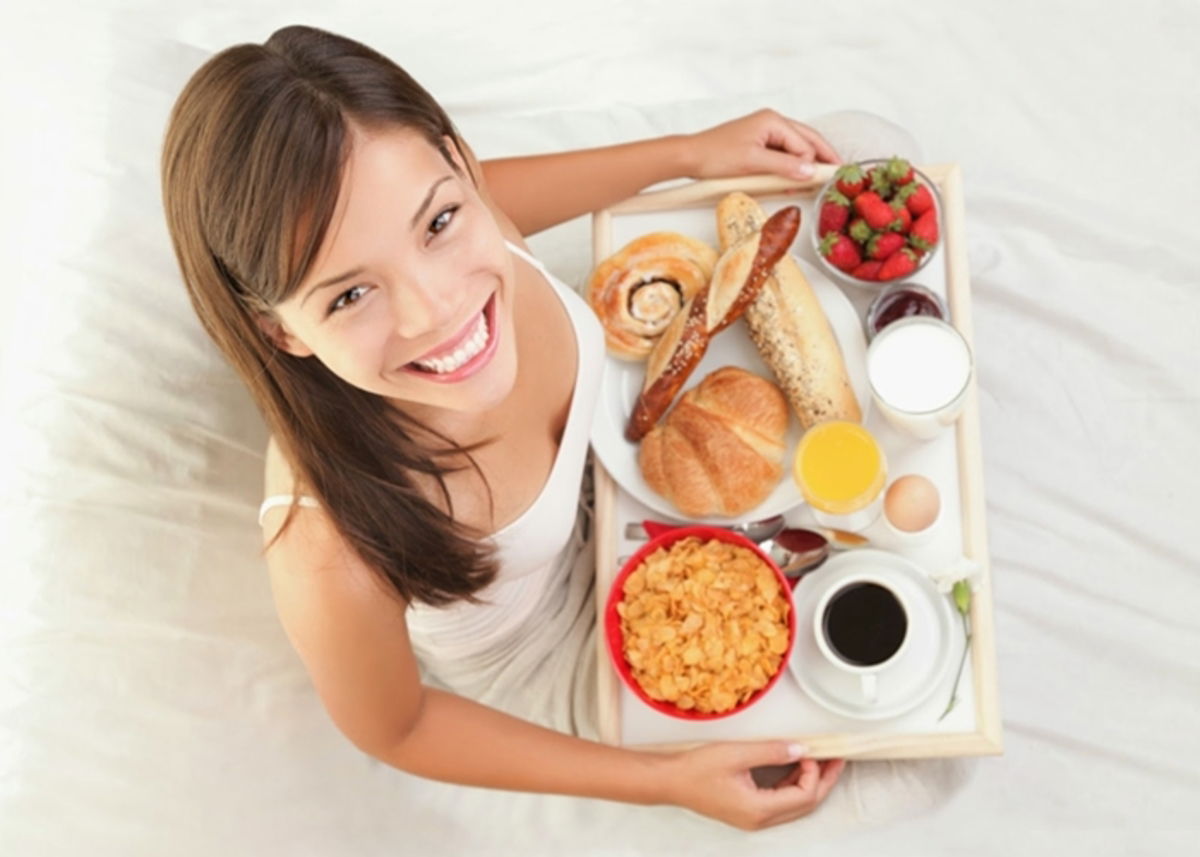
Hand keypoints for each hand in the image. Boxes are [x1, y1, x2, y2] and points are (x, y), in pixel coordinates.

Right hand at [662, 740, 845, 829]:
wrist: (670, 781)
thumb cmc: (697, 769)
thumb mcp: (737, 754)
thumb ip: (771, 752)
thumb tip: (800, 749)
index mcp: (759, 809)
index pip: (803, 796)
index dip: (814, 773)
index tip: (813, 750)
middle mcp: (759, 819)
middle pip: (804, 805)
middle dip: (822, 781)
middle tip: (834, 759)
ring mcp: (753, 818)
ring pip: (794, 805)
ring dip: (807, 783)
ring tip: (816, 760)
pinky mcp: (748, 811)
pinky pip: (780, 802)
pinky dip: (791, 785)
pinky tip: (793, 767)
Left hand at [682, 109, 840, 181]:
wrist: (690, 157)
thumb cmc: (715, 155)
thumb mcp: (753, 162)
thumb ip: (784, 166)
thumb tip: (811, 171)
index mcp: (773, 121)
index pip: (805, 143)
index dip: (816, 162)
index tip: (828, 179)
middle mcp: (772, 123)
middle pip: (807, 141)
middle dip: (820, 159)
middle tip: (835, 176)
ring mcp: (765, 133)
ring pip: (796, 149)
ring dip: (805, 165)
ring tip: (815, 183)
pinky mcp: (759, 145)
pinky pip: (783, 155)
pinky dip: (790, 168)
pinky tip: (794, 181)